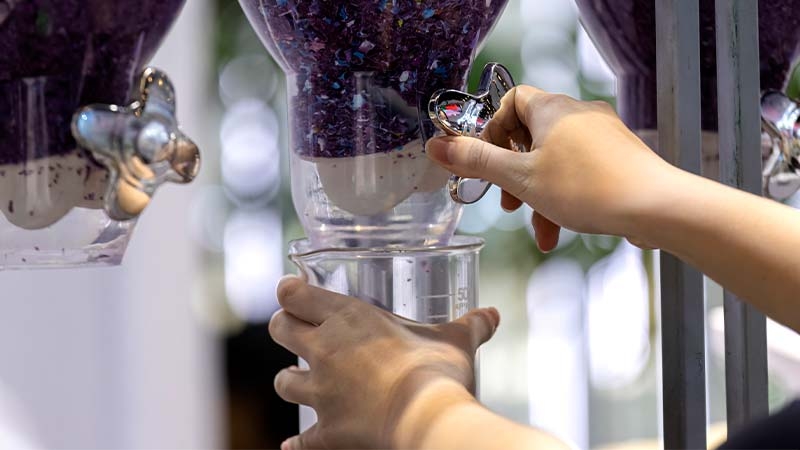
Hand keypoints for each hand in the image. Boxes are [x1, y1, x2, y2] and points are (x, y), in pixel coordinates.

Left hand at [270, 276, 499, 448]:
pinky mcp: (326, 431)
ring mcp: (321, 393)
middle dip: (285, 328)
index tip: (293, 292)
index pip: (294, 295)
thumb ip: (471, 325)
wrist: (429, 421)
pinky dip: (298, 442)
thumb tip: (492, 314)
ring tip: (302, 382)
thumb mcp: (456, 341)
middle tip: (297, 331)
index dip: (290, 292)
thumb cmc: (439, 372)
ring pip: (283, 381)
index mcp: (348, 318)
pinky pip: (300, 439)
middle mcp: (325, 350)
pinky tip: (295, 443)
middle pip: (279, 329)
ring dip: (291, 381)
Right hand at [426, 85, 679, 250]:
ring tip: (540, 229)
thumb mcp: (520, 178)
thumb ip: (477, 161)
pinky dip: (564, 197)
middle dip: (515, 175)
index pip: (511, 101)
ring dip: (538, 195)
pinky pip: (579, 172)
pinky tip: (562, 228)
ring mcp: (602, 136)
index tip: (487, 162)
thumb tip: (437, 146)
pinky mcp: (618, 158)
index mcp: (552, 110)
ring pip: (554, 161)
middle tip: (508, 202)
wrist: (655, 207)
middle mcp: (578, 115)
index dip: (493, 130)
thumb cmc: (589, 187)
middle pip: (530, 137)